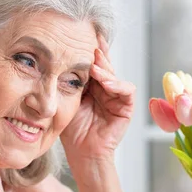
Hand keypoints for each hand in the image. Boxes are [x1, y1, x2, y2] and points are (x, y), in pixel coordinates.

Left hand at [60, 35, 134, 160]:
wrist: (82, 153)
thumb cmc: (72, 131)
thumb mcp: (68, 101)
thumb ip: (70, 82)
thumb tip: (64, 58)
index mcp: (91, 87)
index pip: (92, 66)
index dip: (89, 52)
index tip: (82, 38)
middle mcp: (106, 90)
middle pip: (105, 67)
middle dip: (98, 56)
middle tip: (90, 47)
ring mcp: (117, 98)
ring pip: (115, 76)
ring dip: (106, 70)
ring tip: (95, 67)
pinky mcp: (126, 108)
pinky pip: (127, 90)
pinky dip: (117, 84)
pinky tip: (105, 83)